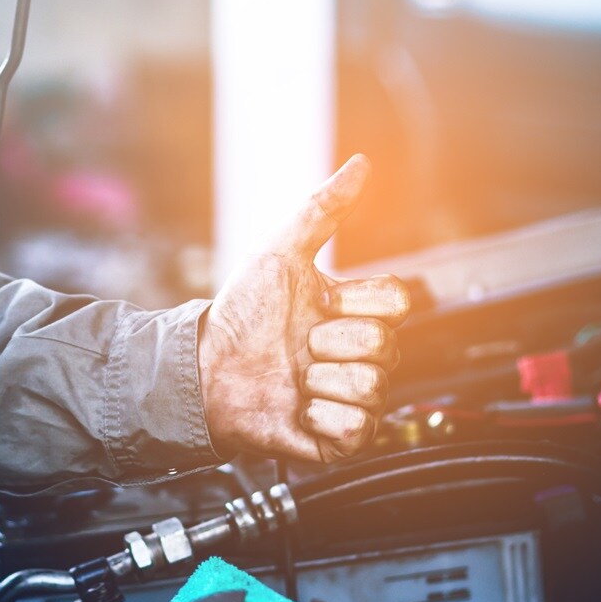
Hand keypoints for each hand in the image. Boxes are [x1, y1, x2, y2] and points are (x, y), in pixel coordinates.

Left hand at [198, 155, 410, 463]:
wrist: (204, 372)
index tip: (319, 303)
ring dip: (320, 380)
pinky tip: (296, 408)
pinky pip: (356, 426)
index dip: (355, 302)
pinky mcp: (340, 438)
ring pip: (371, 386)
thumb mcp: (280, 253)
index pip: (396, 301)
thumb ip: (322, 209)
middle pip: (384, 344)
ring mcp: (352, 398)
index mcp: (355, 314)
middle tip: (297, 346)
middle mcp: (359, 356)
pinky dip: (320, 416)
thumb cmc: (240, 315)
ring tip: (293, 377)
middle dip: (329, 342)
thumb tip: (361, 163)